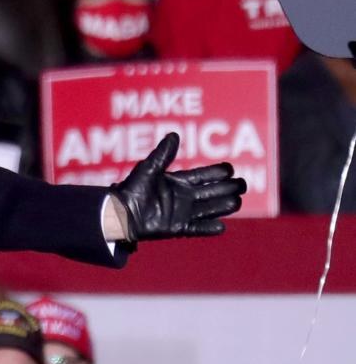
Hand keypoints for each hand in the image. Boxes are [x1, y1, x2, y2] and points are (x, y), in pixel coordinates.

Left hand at [112, 133, 246, 243]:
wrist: (120, 211)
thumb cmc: (132, 188)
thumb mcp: (149, 168)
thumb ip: (163, 154)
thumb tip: (174, 135)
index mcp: (177, 183)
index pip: (202, 176)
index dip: (216, 173)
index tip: (230, 168)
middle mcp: (183, 198)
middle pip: (211, 192)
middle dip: (227, 188)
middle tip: (242, 184)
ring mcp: (181, 213)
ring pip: (209, 209)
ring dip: (223, 205)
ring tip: (238, 201)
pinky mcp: (177, 228)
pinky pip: (197, 228)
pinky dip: (209, 228)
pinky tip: (222, 226)